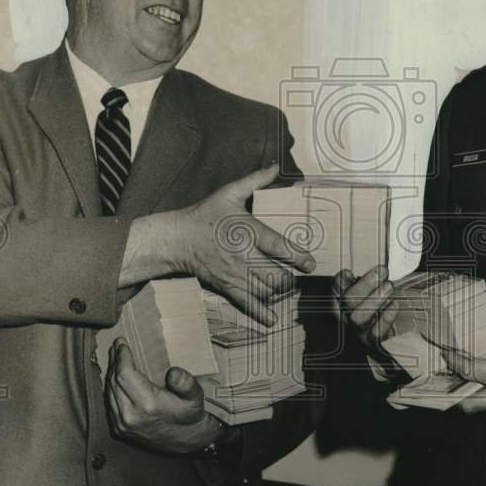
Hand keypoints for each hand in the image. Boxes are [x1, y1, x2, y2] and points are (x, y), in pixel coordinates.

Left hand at [105, 339, 225, 453]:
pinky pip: (109, 403)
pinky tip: (117, 378)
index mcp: (147, 405)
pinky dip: (111, 388)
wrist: (188, 441)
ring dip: (112, 373)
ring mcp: (122, 425)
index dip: (121, 357)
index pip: (125, 375)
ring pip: (108, 392)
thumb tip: (173, 372)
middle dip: (115, 361)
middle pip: (113, 381)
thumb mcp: (195, 396)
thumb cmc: (190, 416)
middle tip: (118, 346)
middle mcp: (130, 416)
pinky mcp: (120, 430)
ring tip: (117, 358)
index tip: (122, 343)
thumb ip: (186, 383)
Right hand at [161, 164, 315, 325]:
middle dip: (290, 278)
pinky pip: (246, 304)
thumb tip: (275, 167)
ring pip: (265, 291)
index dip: (298, 256)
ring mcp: (234, 274)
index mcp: (247, 231)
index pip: (279, 246)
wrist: (176, 240)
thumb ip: (255, 180)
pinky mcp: (226, 286)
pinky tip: (272, 319)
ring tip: (284, 286)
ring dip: (279, 292)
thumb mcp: (229, 193)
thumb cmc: (205, 215)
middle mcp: (243, 256)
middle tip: (297, 275)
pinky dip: (261, 314)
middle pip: (276, 275)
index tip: (310, 263)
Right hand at [332, 266, 398, 352]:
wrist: (374, 336)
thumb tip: (352, 274)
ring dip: (376, 299)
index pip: (336, 288)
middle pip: (349, 301)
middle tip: (382, 271)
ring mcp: (358, 331)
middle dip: (366, 284)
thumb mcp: (361, 292)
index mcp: (339, 301)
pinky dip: (387, 317)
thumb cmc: (367, 307)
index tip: (351, 272)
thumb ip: (356, 281)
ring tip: (389, 286)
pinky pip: (377, 332)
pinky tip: (394, 304)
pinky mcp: (372, 342)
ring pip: (360, 317)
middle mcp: (345, 317)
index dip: (342, 280)